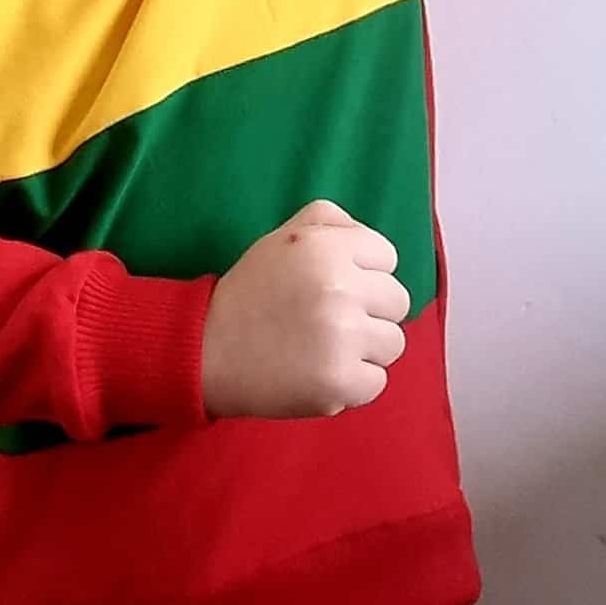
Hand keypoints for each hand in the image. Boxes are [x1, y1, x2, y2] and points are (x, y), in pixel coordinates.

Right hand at [201, 198, 409, 419]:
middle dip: (368, 311)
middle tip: (328, 320)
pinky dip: (352, 384)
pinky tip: (319, 372)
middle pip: (397, 301)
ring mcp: (341, 337)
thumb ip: (331, 220)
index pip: (388, 257)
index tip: (333, 287)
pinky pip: (377, 382)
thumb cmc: (252, 291)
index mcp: (326, 246)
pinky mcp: (339, 381)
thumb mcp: (283, 236)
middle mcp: (338, 287)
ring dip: (364, 349)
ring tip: (324, 347)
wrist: (208, 349)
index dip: (363, 273)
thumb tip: (373, 243)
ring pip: (392, 343)